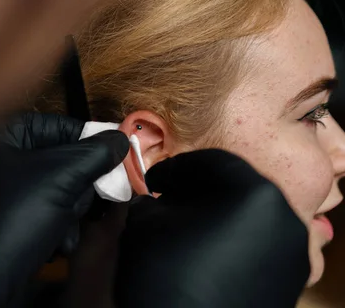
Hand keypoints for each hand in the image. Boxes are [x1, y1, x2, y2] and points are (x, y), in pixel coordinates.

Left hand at [0, 113, 128, 306]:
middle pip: (61, 158)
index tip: (115, 153)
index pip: (58, 125)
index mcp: (3, 137)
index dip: (89, 139)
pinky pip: (45, 209)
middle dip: (78, 186)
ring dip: (71, 211)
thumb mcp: (62, 179)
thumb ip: (95, 154)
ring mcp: (3, 189)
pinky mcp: (9, 216)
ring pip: (58, 187)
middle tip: (86, 198)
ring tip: (65, 226)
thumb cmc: (16, 218)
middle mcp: (0, 158)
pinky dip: (57, 225)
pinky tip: (58, 242)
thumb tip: (121, 139)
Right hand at [115, 149, 308, 307]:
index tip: (155, 182)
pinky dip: (234, 237)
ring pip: (250, 213)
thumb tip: (158, 197)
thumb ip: (154, 197)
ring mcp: (291, 249)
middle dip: (198, 190)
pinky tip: (205, 250)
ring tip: (186, 228)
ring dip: (217, 213)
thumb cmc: (168, 278)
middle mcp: (284, 216)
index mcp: (253, 193)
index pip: (209, 161)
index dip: (174, 170)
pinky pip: (260, 241)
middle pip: (235, 184)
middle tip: (169, 200)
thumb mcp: (148, 222)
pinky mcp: (288, 276)